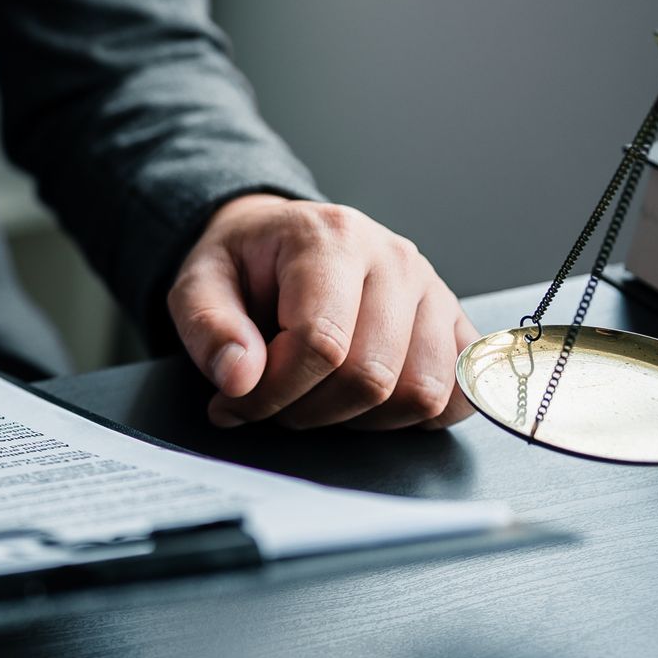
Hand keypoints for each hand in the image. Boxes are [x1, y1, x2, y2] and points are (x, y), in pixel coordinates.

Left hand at [168, 195, 477, 430]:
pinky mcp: (455, 324)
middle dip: (310, 410)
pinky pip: (459, 395)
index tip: (236, 400)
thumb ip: (210, 328)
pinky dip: (413, 415)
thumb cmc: (243, 265)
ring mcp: (433, 292)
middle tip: (271, 402)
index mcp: (331, 238)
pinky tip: (365, 402)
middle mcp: (395, 259)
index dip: (274, 391)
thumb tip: (240, 378)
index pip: (321, 342)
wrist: (277, 241)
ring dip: (360, 418)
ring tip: (315, 397)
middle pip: (372, 375)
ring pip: (421, 393)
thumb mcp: (198, 284)